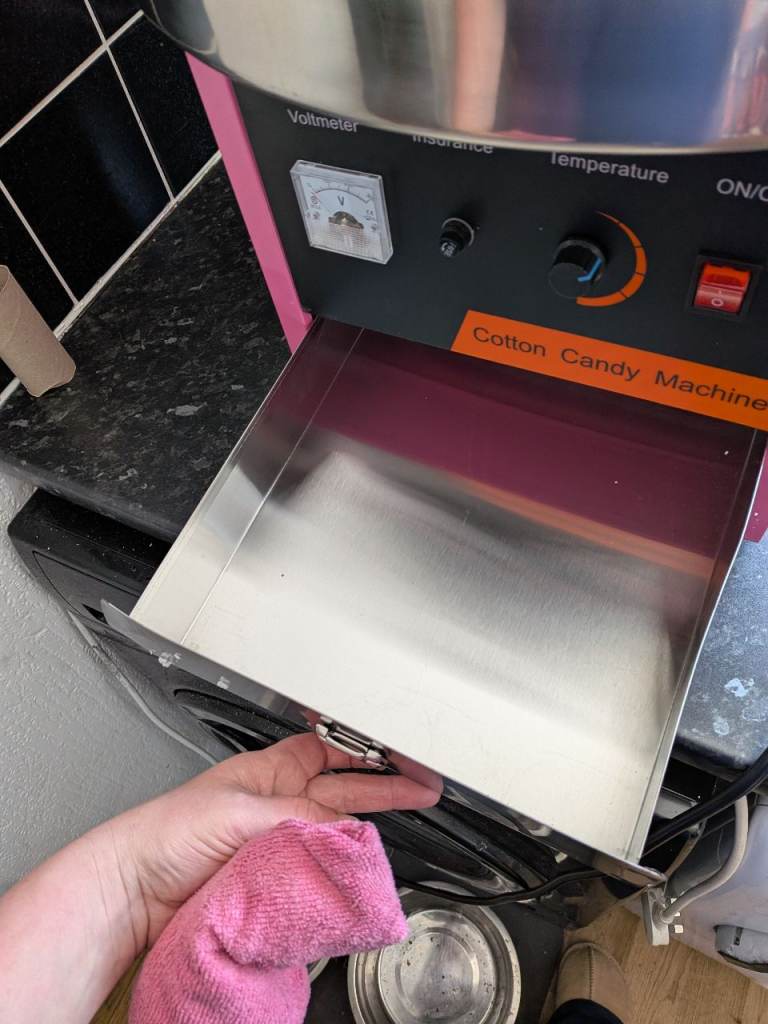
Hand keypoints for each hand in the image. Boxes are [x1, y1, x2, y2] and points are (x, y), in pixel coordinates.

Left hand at [111, 733, 441, 949]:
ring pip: (338, 830)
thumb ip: (292, 816)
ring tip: (402, 826)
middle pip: (347, 789)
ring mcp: (282, 842)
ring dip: (367, 829)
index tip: (401, 750)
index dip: (367, 747)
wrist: (137, 888)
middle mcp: (282, 803)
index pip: (331, 749)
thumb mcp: (236, 810)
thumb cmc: (167, 831)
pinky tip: (360, 866)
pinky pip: (321, 868)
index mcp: (271, 770)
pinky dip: (342, 867)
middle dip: (387, 785)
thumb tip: (337, 829)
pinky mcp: (279, 878)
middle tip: (426, 786)